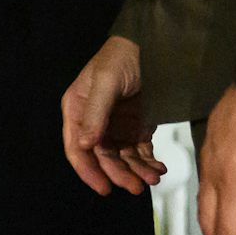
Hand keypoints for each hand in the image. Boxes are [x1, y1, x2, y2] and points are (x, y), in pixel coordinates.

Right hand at [59, 35, 166, 194]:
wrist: (151, 47)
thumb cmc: (121, 59)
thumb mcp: (106, 81)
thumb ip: (96, 113)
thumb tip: (85, 144)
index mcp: (78, 110)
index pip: (77, 148)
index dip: (88, 170)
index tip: (104, 187)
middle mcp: (94, 123)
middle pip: (102, 158)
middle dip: (119, 173)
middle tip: (136, 186)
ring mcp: (115, 127)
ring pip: (122, 159)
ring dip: (136, 171)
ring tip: (153, 177)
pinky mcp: (135, 129)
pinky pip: (139, 153)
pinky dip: (148, 163)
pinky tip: (159, 168)